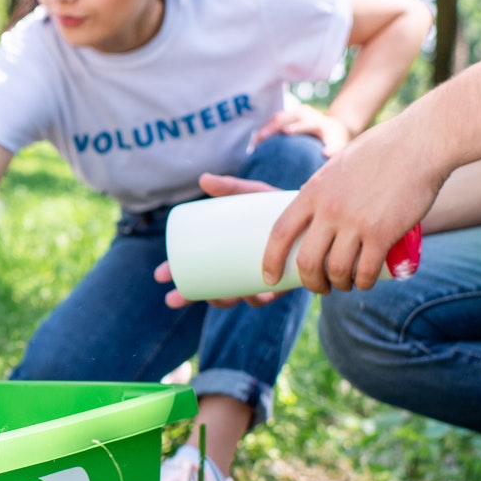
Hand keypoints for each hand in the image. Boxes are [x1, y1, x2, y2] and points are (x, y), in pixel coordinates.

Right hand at [154, 174, 286, 309]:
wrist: (319, 210)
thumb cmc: (279, 204)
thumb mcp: (254, 194)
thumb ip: (231, 187)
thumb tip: (203, 179)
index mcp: (231, 257)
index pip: (199, 272)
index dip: (178, 278)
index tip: (161, 277)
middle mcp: (246, 272)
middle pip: (213, 290)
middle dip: (191, 297)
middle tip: (173, 297)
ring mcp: (265, 278)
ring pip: (239, 298)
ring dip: (224, 300)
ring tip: (219, 294)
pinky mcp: (286, 279)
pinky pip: (272, 296)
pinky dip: (262, 296)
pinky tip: (257, 296)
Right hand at [254, 103, 353, 153]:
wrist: (333, 128)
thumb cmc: (334, 142)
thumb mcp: (337, 146)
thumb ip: (332, 149)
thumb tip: (325, 155)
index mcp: (319, 122)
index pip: (308, 123)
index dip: (298, 126)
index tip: (286, 132)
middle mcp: (307, 114)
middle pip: (288, 117)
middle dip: (275, 126)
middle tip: (262, 138)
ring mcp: (297, 113)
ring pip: (279, 117)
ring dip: (266, 128)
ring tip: (255, 142)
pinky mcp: (289, 114)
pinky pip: (275, 120)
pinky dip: (265, 129)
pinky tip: (256, 142)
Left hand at [263, 114, 446, 292]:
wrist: (420, 143)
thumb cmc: (382, 150)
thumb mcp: (339, 165)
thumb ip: (325, 188)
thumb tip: (315, 209)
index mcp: (314, 191)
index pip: (280, 232)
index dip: (270, 259)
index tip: (269, 276)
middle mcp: (330, 209)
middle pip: (307, 260)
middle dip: (310, 281)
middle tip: (319, 286)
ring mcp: (356, 222)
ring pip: (336, 270)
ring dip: (339, 284)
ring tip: (345, 284)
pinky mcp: (383, 233)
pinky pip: (366, 270)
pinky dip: (362, 283)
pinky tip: (364, 283)